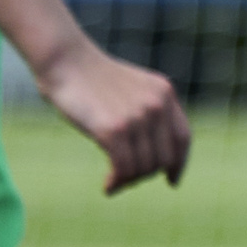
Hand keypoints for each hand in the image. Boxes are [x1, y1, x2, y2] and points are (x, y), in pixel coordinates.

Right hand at [36, 33, 189, 192]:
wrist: (64, 60)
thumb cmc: (90, 77)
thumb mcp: (130, 89)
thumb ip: (146, 110)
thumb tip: (150, 149)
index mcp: (165, 93)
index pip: (183, 138)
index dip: (179, 164)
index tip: (172, 181)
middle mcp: (157, 105)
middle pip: (163, 158)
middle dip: (145, 175)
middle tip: (125, 180)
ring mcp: (138, 117)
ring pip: (144, 166)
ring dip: (128, 181)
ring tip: (114, 183)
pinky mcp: (114, 129)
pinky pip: (124, 167)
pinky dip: (117, 182)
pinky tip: (107, 186)